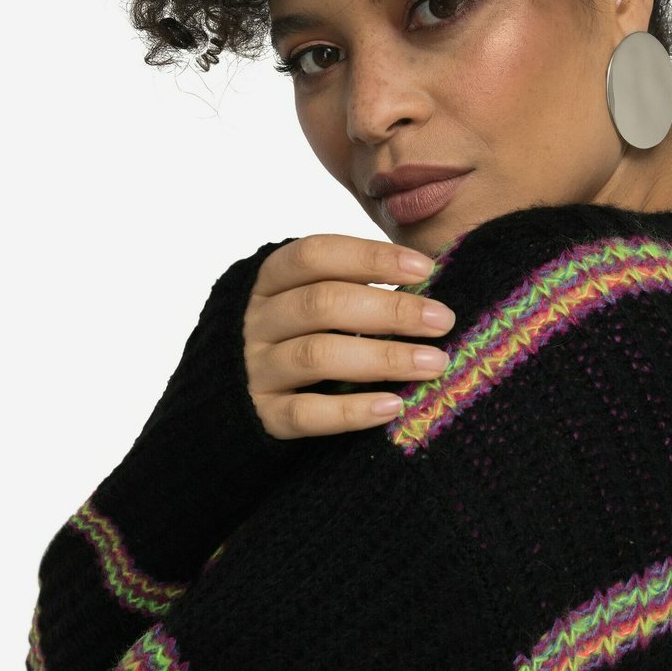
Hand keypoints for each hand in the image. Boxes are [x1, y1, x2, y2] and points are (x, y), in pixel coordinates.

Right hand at [243, 234, 456, 438]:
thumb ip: (351, 286)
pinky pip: (306, 413)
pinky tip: (393, 406)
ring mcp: (256, 369)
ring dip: (383, 358)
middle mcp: (257, 321)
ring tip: (434, 363)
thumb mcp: (306, 299)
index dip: (371, 257)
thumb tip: (426, 284)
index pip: (316, 255)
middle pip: (323, 304)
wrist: (229, 397)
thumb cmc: (293, 336)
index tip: (425, 269)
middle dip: (391, 309)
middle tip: (442, 320)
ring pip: (317, 355)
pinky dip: (352, 410)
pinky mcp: (263, 415)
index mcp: (269, 281)